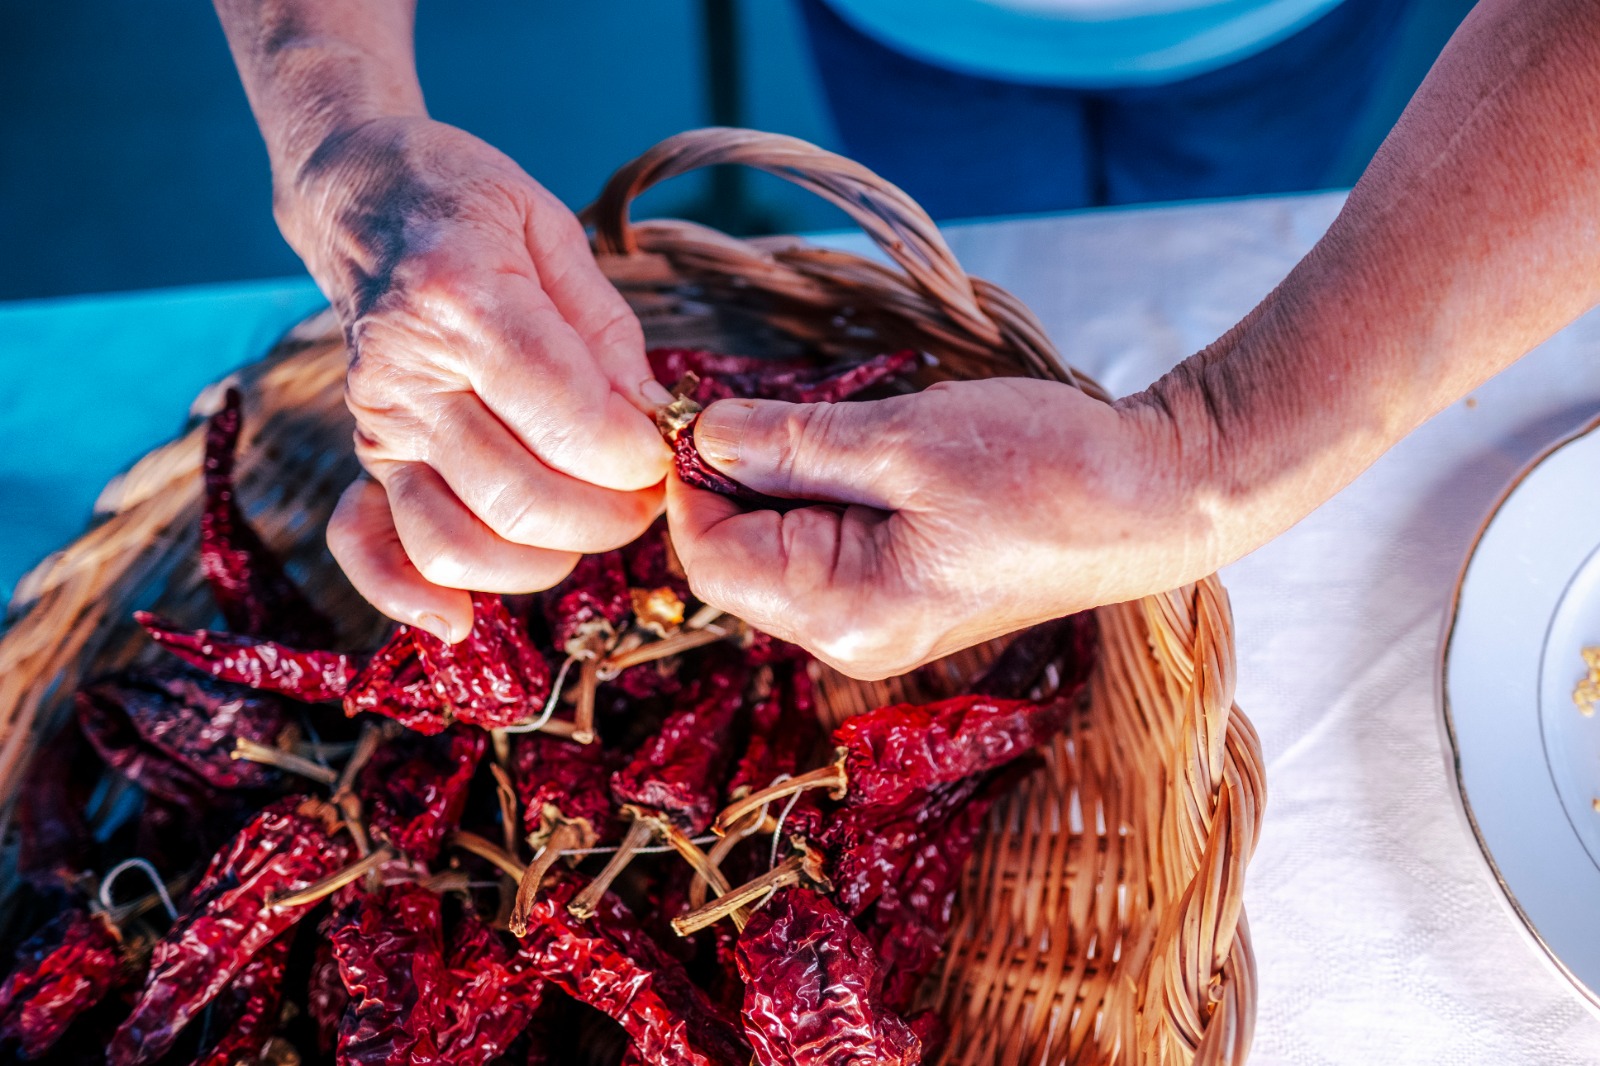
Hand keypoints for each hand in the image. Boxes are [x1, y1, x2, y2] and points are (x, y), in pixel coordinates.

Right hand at [276, 117, 671, 641]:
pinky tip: (464, 619)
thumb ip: (610, 343)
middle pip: (522, 500)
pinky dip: (412, 599)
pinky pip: (374, 550)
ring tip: (591, 518)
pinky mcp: (368, 461)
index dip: (639, 454)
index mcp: (462, 300)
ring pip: (459, 545)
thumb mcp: (558, 241)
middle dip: (613, 515)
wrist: (368, 201)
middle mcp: (408, 376)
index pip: (572, 420)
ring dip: (548, 558)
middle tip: (647, 490)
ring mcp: (381, 427)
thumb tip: (652, 432)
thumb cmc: (474, 211)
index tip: (667, 445)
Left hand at [667, 378, 1219, 679]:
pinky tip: (872, 451)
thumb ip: (791, 442)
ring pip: (782, 546)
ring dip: (788, 477)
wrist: (1157, 500)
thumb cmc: (1050, 472)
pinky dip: (826, 491)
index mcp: (846, 614)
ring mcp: (878, 624)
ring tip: (849, 425)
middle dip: (741, 475)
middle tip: (775, 400)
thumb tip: (701, 434)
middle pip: (740, 557)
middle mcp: (852, 639)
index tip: (700, 407)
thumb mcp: (905, 440)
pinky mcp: (902, 598)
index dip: (690, 481)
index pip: (710, 558)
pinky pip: (827, 545)